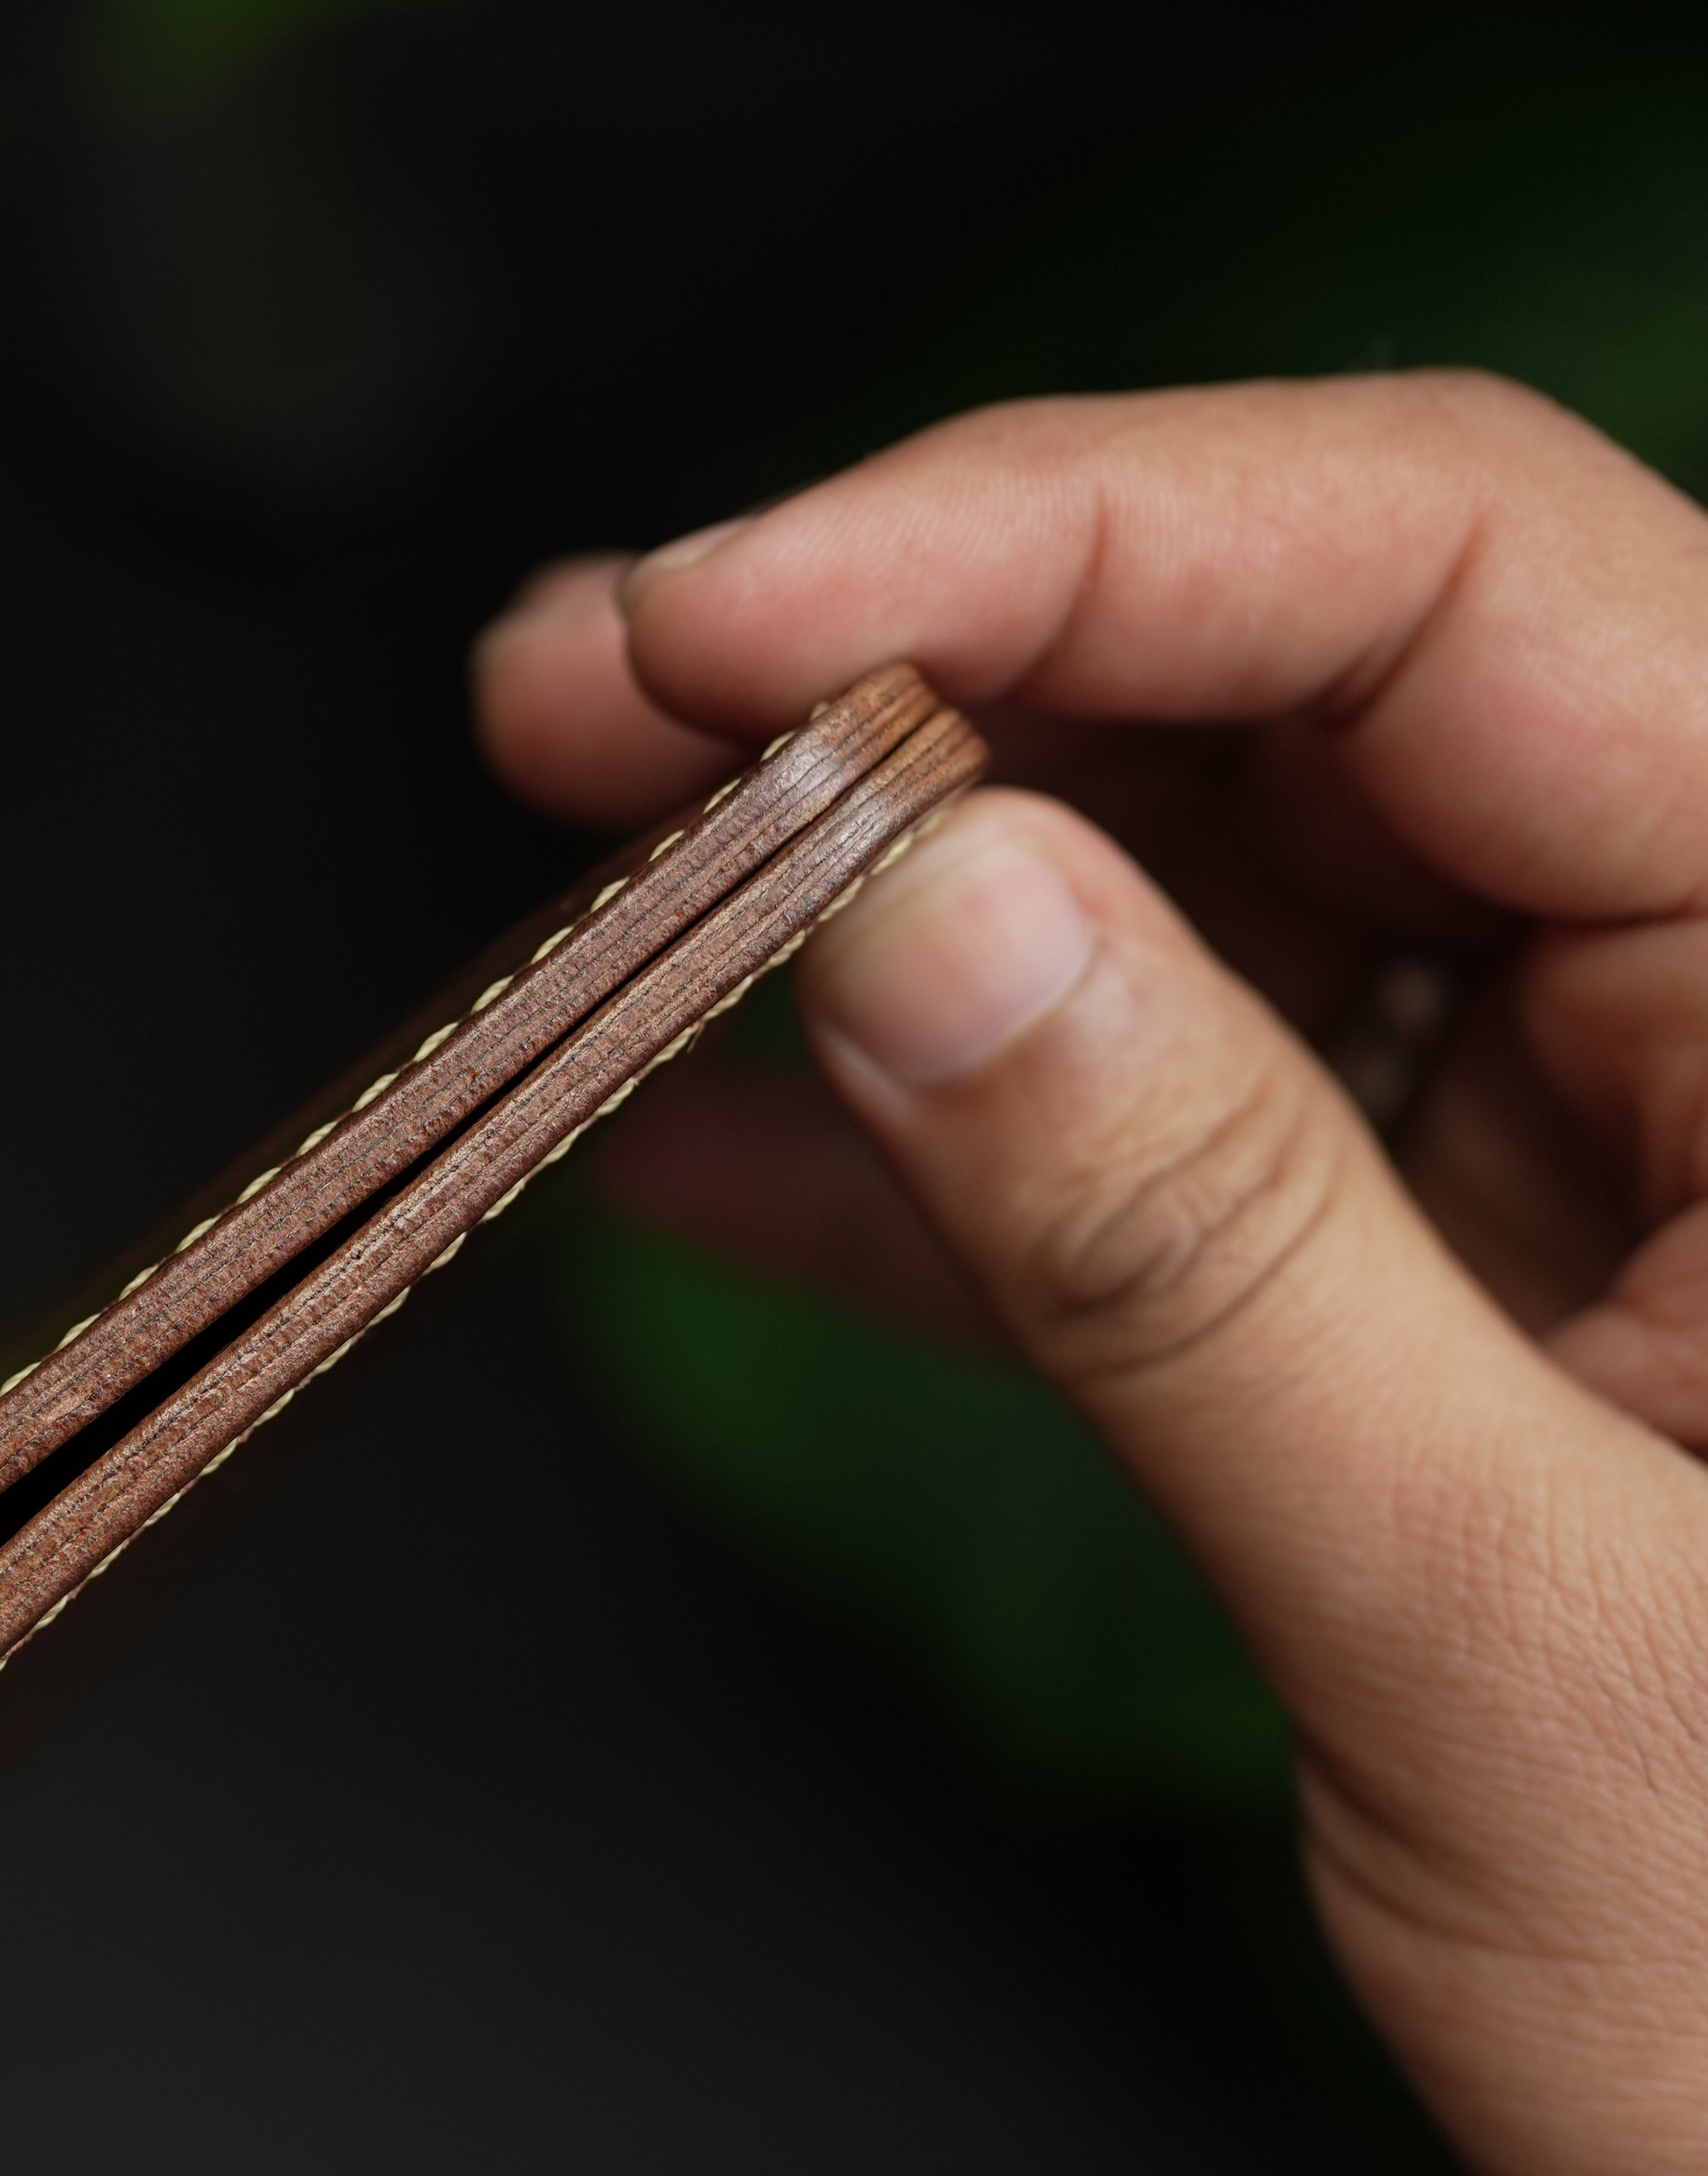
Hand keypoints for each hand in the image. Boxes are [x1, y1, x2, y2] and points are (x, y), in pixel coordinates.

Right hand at [474, 373, 1707, 2175]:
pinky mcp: (1447, 1273)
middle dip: (913, 677)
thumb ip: (1208, 1254)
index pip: (1440, 577)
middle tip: (590, 697)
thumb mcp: (1521, 1633)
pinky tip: (703, 1150)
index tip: (717, 619)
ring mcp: (1585, 1128)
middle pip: (1286, 686)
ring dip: (880, 898)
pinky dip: (927, 1154)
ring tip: (597, 884)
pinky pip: (1162, 1141)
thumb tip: (922, 921)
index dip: (1042, 541)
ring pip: (1191, 894)